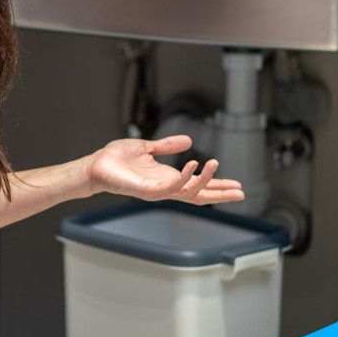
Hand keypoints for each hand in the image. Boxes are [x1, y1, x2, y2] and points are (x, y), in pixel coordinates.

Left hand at [86, 134, 244, 206]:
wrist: (96, 164)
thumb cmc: (117, 159)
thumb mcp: (148, 147)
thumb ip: (167, 145)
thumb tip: (189, 141)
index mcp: (167, 178)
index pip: (198, 186)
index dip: (217, 186)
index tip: (237, 186)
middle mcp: (165, 187)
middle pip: (199, 195)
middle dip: (220, 194)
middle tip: (241, 191)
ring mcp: (157, 191)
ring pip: (189, 192)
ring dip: (205, 180)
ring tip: (215, 164)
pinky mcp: (147, 191)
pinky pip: (171, 187)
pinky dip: (184, 177)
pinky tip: (193, 164)